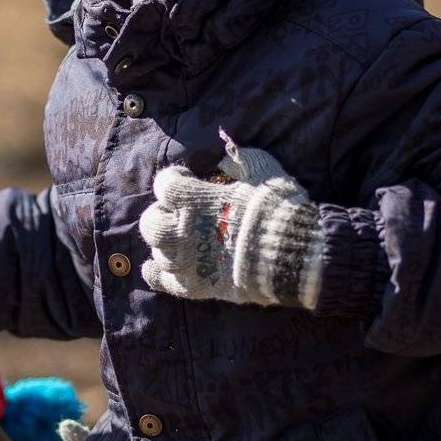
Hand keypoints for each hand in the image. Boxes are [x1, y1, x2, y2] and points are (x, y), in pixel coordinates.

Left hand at [138, 134, 323, 308]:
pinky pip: (161, 280)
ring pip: (157, 250)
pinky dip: (155, 273)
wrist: (289, 256)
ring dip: (167, 242)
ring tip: (181, 239)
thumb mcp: (262, 170)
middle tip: (178, 212)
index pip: (165, 184)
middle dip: (161, 213)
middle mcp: (181, 229)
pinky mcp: (194, 286)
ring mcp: (185, 260)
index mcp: (193, 199)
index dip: (174, 178)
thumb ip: (240, 160)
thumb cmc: (276, 209)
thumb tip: (230, 155)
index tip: (187, 178)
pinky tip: (156, 267)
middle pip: (150, 220)